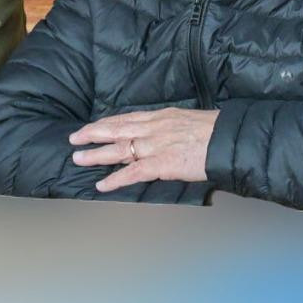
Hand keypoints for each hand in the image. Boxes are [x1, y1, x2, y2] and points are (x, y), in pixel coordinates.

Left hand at [70, 108, 217, 191]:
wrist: (228, 139)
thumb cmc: (215, 130)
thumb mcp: (188, 119)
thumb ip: (172, 126)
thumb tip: (165, 132)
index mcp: (161, 116)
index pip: (127, 118)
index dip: (107, 123)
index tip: (93, 126)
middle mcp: (153, 128)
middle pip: (116, 129)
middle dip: (93, 133)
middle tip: (74, 138)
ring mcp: (156, 146)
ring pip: (119, 149)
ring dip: (96, 155)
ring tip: (78, 159)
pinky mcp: (161, 164)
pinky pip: (133, 172)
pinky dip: (115, 179)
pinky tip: (102, 185)